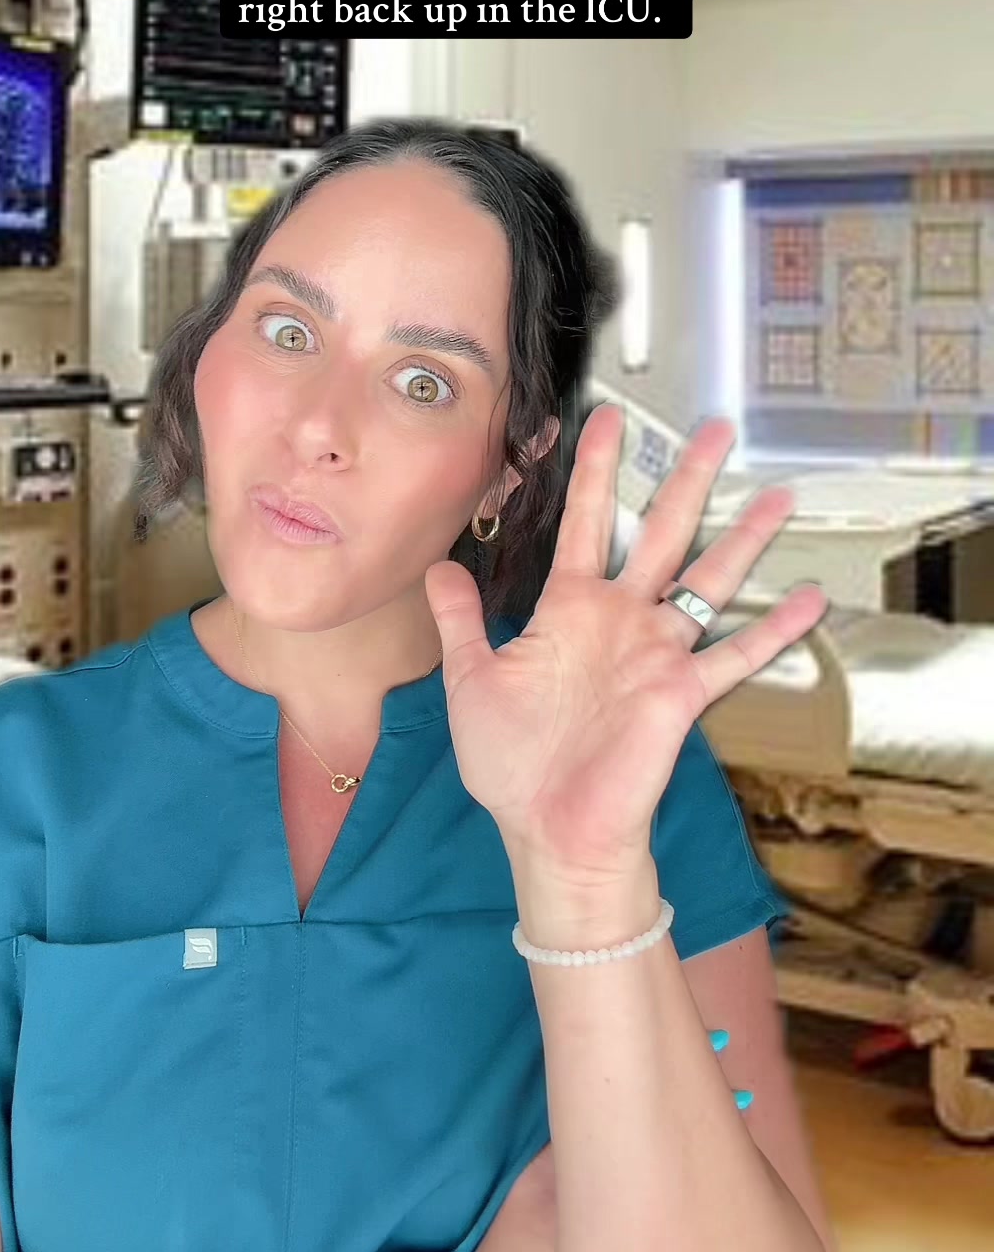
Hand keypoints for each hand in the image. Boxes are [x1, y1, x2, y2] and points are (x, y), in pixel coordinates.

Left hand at [425, 407, 826, 885]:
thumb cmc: (513, 765)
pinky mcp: (682, 694)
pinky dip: (776, 630)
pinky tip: (812, 600)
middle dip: (688, 478)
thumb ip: (462, 621)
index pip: (586, 521)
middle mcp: (620, 620)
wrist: (550, 832)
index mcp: (569, 609)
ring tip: (780, 495)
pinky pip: (736, 655)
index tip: (601, 419)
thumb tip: (438, 568)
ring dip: (745, 538)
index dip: (593, 470)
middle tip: (716, 428)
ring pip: (709, 580)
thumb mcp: (472, 681)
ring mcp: (656, 654)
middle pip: (662, 531)